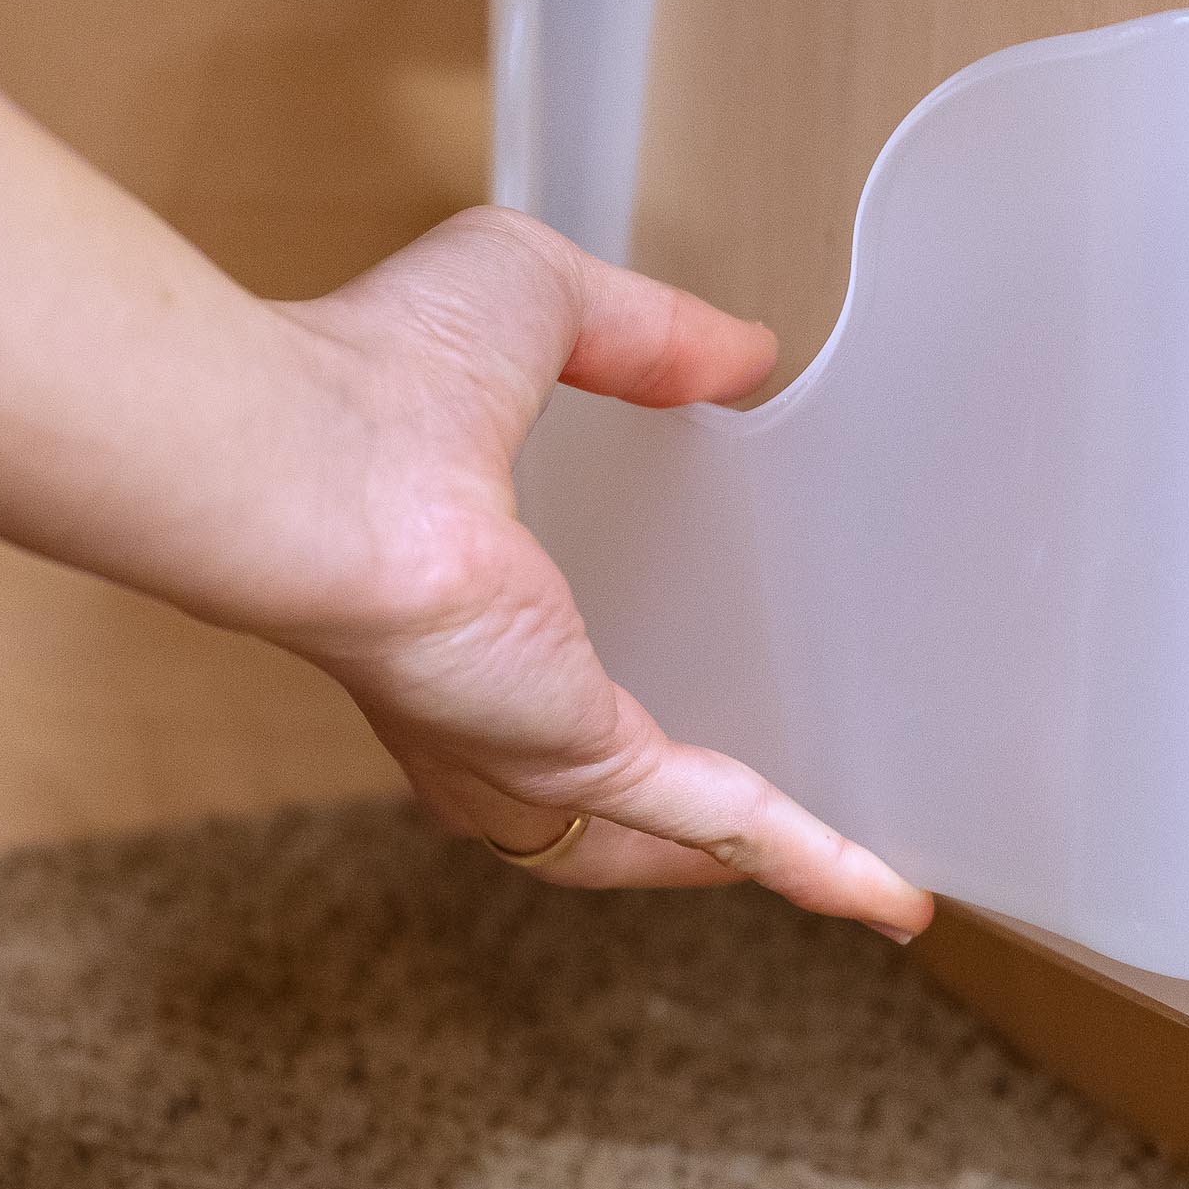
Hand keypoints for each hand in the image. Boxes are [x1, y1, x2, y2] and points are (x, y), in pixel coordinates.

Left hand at [267, 207, 931, 938]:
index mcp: (455, 594)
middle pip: (587, 796)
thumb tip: (741, 355)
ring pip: (657, 835)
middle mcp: (478, 696)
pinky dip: (806, 856)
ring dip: (758, 857)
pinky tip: (881, 887)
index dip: (613, 679)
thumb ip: (645, 328)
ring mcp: (525, 743)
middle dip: (679, 818)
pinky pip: (714, 818)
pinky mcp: (576, 759)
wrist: (307, 454)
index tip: (695, 662)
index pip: (538, 670)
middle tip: (786, 811)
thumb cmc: (367, 370)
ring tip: (853, 873)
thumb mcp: (539, 301)